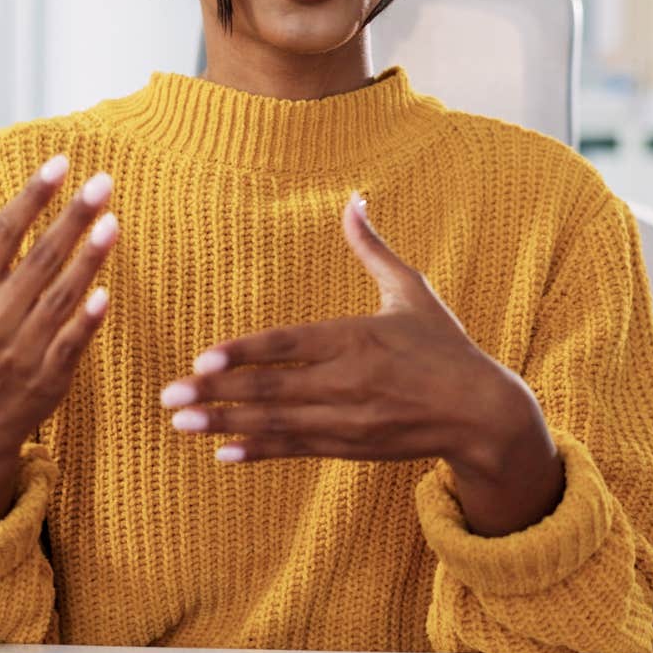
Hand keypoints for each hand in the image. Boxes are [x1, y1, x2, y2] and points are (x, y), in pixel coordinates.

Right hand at [0, 157, 118, 530]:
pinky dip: (87, 320)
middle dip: (72, 218)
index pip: (4, 232)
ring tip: (114, 222)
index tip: (62, 162)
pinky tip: (107, 292)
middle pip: (38, 259)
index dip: (32, 196)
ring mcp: (20, 348)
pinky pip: (70, 343)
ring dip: (88, 260)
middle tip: (104, 181)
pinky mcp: (47, 376)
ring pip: (59, 297)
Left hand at [160, 193, 564, 534]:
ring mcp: (349, 418)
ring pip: (278, 423)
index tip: (202, 358)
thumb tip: (354, 199)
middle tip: (168, 396)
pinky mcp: (352, 446)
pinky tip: (224, 454)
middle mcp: (350, 381)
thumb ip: (373, 250)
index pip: (289, 345)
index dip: (245, 353)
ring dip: (226, 424)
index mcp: (358, 337)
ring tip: (181, 424)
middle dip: (217, 394)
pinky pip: (298, 449)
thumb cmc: (445, 347)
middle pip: (273, 389)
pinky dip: (260, 452)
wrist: (483, 413)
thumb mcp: (413, 292)